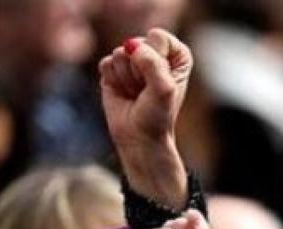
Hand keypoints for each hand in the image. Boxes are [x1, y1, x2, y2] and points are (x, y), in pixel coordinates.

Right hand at [99, 28, 190, 207]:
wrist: (139, 137)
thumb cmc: (158, 115)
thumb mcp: (163, 89)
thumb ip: (152, 64)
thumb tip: (131, 46)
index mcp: (176, 54)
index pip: (158, 37)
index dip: (156, 59)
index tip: (160, 81)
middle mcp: (155, 53)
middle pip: (137, 43)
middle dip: (139, 71)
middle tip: (146, 91)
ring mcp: (133, 60)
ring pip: (120, 53)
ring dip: (127, 78)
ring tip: (136, 93)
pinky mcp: (113, 69)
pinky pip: (106, 63)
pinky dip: (113, 81)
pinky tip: (123, 92)